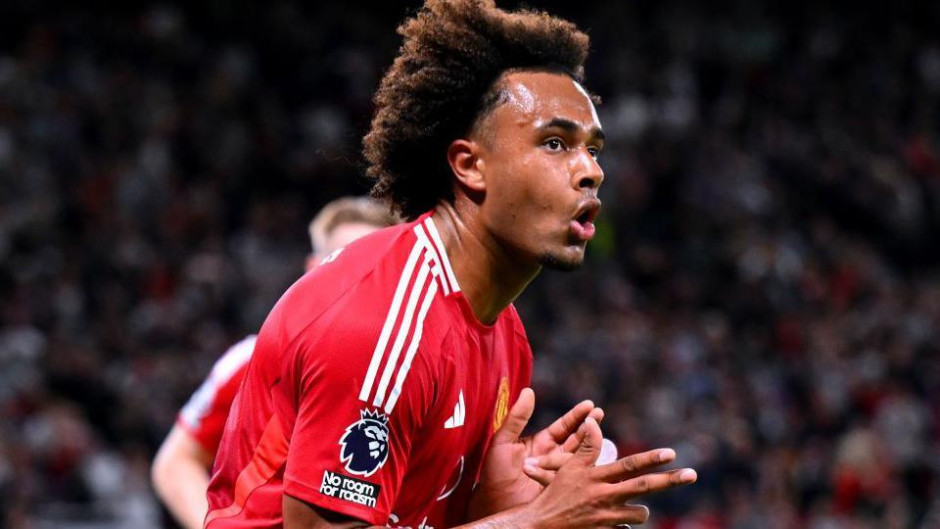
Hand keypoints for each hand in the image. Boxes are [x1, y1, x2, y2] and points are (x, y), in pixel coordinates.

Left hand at [467, 388, 603, 518]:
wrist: (492, 502)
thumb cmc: (494, 474)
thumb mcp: (503, 441)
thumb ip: (517, 417)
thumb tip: (528, 391)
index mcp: (541, 444)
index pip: (563, 427)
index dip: (576, 416)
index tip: (589, 405)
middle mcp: (553, 457)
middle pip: (577, 439)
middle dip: (589, 426)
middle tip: (599, 413)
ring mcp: (559, 473)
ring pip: (580, 456)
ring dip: (590, 443)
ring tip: (596, 430)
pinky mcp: (561, 489)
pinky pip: (573, 476)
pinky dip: (581, 466)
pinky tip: (590, 457)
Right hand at [524, 417, 696, 526]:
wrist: (540, 527)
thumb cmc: (554, 495)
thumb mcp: (567, 468)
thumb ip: (586, 447)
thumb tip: (594, 421)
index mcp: (597, 479)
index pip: (629, 466)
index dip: (650, 459)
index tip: (672, 453)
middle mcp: (606, 498)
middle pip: (644, 488)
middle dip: (670, 480)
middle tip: (692, 474)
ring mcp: (608, 519)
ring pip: (640, 514)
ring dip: (640, 510)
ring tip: (630, 507)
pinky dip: (624, 526)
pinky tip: (616, 523)